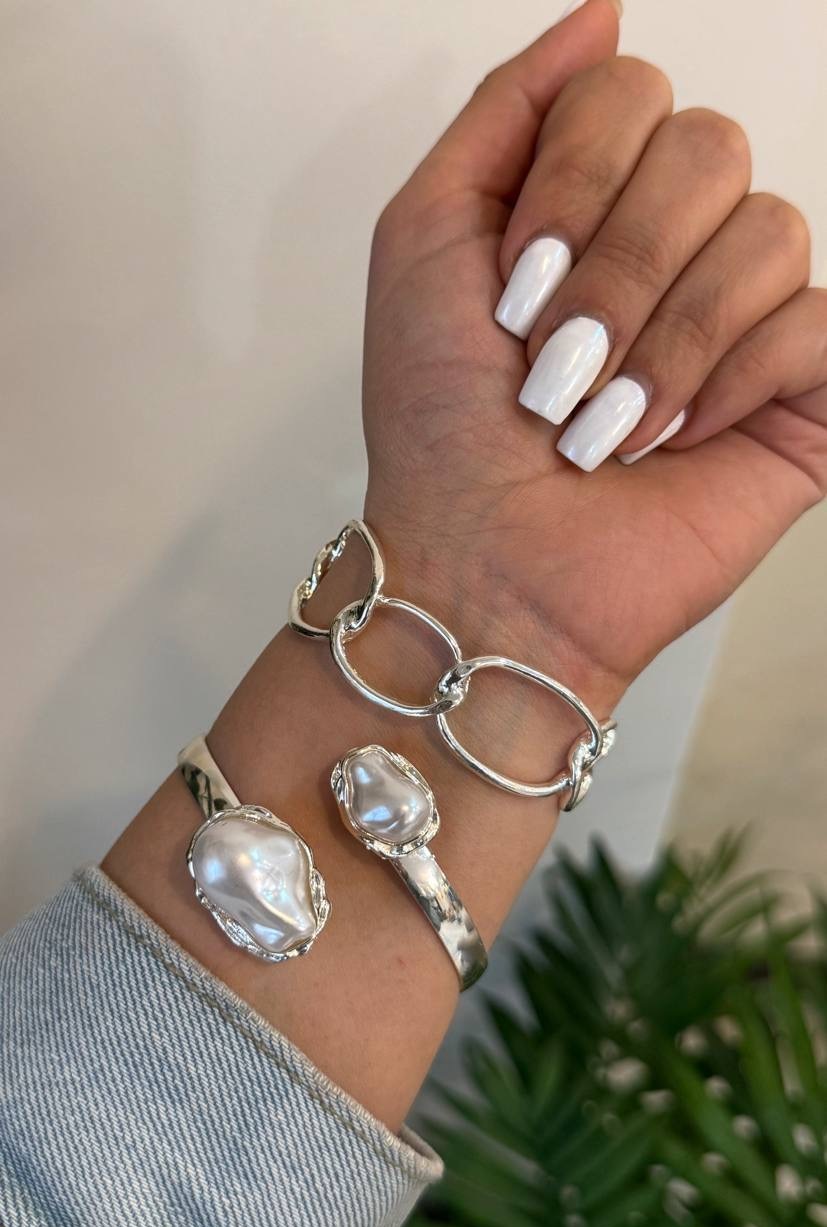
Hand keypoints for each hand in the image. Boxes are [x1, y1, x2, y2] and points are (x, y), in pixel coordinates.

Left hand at [362, 1, 825, 710]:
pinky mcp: (800, 395)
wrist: (481, 565)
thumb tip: (603, 14)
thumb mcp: (424, 239)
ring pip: (766, 234)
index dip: (573, 187)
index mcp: (598, 204)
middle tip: (554, 367)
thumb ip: (502, 113)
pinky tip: (676, 441)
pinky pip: (812, 324)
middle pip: (710, 149)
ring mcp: (745, 319)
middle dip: (613, 269)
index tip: (511, 291)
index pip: (634, 95)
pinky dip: (726, 385)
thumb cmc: (440, 426)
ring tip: (603, 426)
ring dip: (660, 341)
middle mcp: (679, 245)